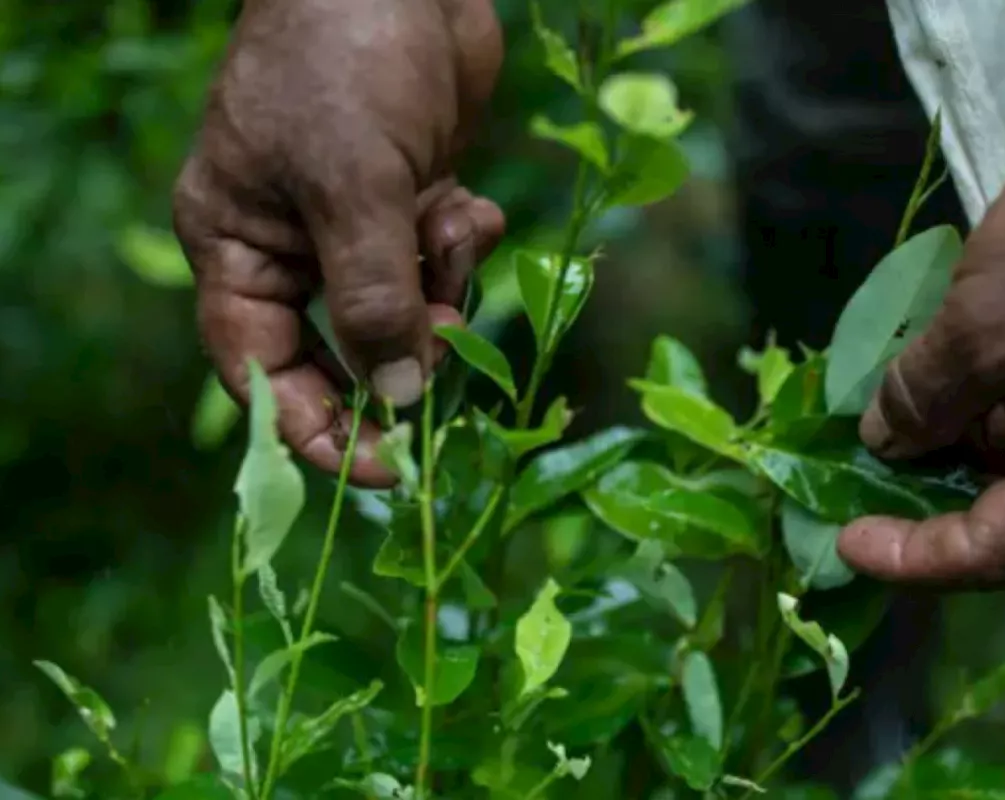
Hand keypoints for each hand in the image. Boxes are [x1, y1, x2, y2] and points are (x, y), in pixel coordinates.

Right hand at [172, 0, 503, 486]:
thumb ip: (374, 296)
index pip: (263, 372)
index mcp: (238, 246)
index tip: (382, 472)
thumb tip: (397, 398)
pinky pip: (441, 257)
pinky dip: (463, 242)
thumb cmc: (344, 60)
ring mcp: (355, 222)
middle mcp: (290, 244)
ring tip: (451, 229)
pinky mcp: (412, 198)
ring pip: (406, 306)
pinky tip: (469, 199)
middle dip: (397, 365)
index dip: (316, 431)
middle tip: (443, 391)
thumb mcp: (351, 185)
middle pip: (341, 350)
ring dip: (442, 288)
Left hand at [838, 6, 1004, 584]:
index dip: (917, 556)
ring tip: (868, 445)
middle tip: (848, 500)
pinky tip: (912, 397)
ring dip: (941, 454)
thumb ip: (924, 402)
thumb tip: (881, 444)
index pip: (1001, 549)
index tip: (844, 544)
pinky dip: (967, 412)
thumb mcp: (979, 331)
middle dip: (926, 508)